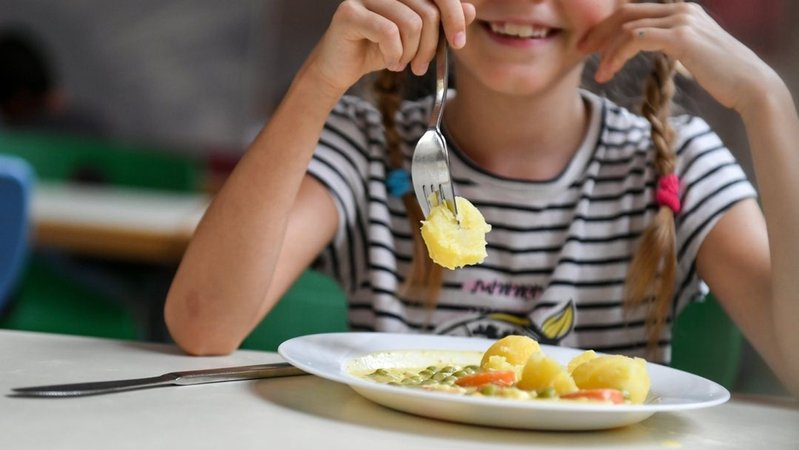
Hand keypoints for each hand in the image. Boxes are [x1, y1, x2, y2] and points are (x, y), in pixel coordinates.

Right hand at [307, 0, 475, 94]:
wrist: (340, 69)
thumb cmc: (379, 51)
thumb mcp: (417, 40)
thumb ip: (442, 23)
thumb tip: (471, 9)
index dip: (455, 16)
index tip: (459, 43)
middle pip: (428, 12)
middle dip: (431, 46)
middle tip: (421, 66)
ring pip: (411, 23)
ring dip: (410, 53)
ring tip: (401, 64)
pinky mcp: (349, 12)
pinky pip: (388, 32)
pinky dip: (394, 54)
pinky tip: (388, 63)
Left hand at [579, 2, 778, 112]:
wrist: (750, 85)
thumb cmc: (721, 76)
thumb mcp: (690, 53)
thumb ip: (669, 43)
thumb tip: (646, 46)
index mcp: (680, 9)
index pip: (634, 9)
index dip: (607, 25)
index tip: (589, 45)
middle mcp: (680, 8)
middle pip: (626, 12)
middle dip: (598, 32)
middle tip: (579, 51)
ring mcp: (682, 19)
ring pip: (628, 27)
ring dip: (607, 52)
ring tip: (599, 75)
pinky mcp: (682, 37)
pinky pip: (637, 39)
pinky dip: (618, 55)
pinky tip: (610, 72)